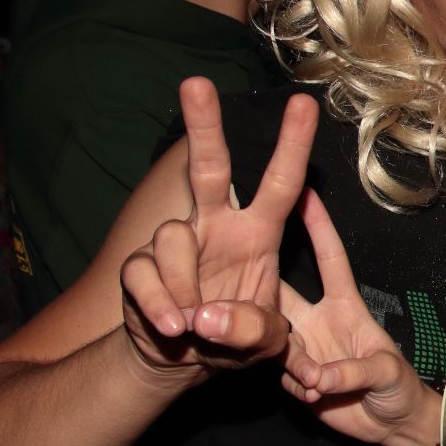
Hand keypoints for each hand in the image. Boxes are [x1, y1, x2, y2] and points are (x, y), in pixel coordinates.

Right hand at [118, 80, 318, 383]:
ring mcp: (178, 244)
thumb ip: (253, 331)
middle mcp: (217, 227)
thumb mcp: (266, 344)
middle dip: (204, 125)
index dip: (293, 145)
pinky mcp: (141, 268)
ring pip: (173, 236)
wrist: (184, 361)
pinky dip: (157, 302)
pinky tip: (171, 326)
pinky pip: (143, 273)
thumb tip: (205, 317)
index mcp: (259, 233)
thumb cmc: (236, 337)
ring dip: (184, 283)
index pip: (281, 184)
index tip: (303, 103)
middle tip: (196, 84)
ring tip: (193, 324)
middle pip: (209, 168)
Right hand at [278, 190, 438, 445]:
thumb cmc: (400, 388)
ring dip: (281, 356)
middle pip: (281, 293)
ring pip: (272, 338)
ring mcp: (306, 349)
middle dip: (259, 286)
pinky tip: (315, 398)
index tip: (302, 193)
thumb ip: (352, 371)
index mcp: (346, 306)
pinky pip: (279, 374)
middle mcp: (319, 321)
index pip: (329, 259)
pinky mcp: (297, 378)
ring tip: (311, 379)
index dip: (318, 228)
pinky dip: (292, 385)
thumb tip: (318, 377)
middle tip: (234, 284)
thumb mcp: (385, 373)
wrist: (393, 427)